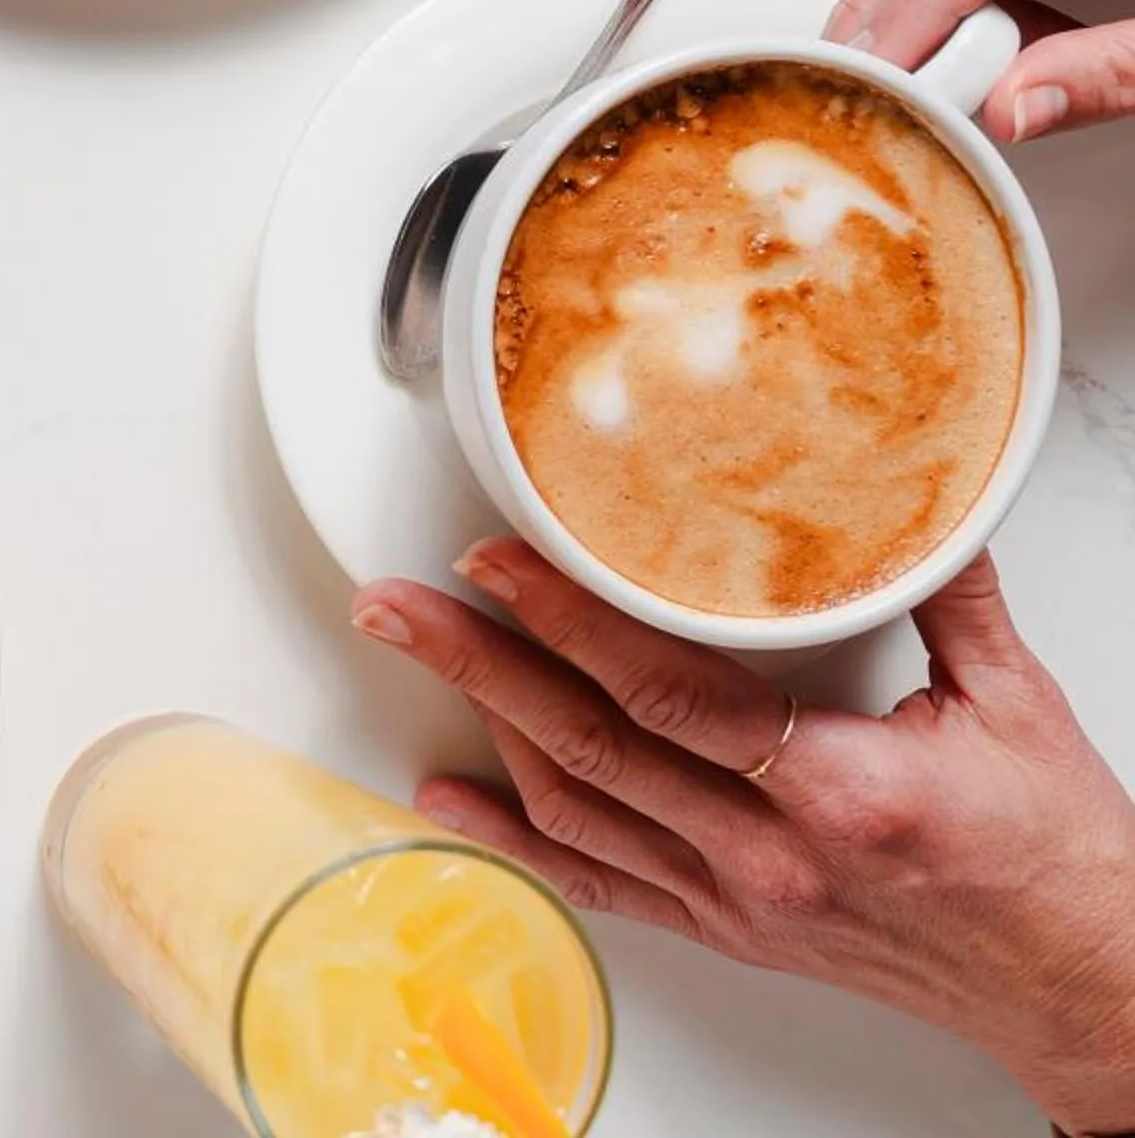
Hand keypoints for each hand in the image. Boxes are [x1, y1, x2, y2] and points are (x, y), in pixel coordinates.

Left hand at [353, 541, 1134, 1132]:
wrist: (1087, 982)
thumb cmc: (1059, 855)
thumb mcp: (1012, 699)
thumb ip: (943, 585)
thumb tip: (908, 477)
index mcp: (841, 788)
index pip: (665, 690)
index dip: (564, 621)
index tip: (492, 559)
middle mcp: (772, 853)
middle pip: (588, 743)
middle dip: (475, 660)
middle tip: (394, 602)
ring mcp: (740, 901)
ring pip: (576, 807)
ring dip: (481, 725)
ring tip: (411, 654)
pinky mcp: (730, 930)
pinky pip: (601, 882)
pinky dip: (515, 836)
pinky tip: (452, 794)